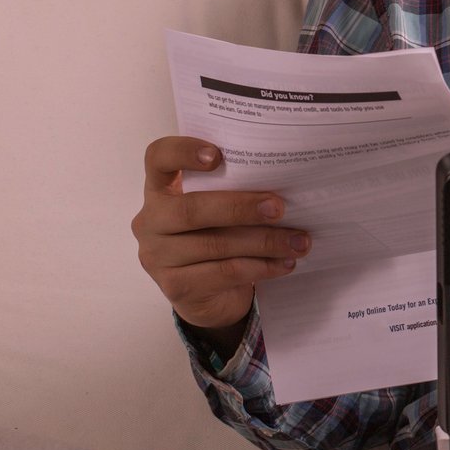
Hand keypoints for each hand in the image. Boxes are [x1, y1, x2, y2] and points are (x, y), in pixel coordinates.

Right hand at [132, 135, 310, 334]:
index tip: (218, 155)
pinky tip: (285, 263)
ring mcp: (157, 257)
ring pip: (214, 245)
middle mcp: (150, 221)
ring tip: (298, 241)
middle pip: (191, 209)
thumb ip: (231, 192)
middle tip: (279, 207)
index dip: (182, 151)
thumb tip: (285, 184)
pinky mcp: (175, 286)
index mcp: (160, 190)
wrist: (208, 297)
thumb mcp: (217, 212)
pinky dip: (261, 267)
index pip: (158, 158)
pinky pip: (224, 272)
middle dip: (240, 208)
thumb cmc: (217, 238)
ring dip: (264, 242)